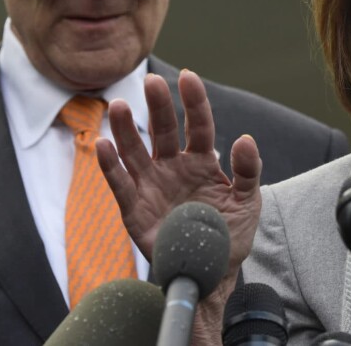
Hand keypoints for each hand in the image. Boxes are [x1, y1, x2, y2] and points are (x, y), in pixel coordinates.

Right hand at [96, 70, 261, 344]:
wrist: (209, 271)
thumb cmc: (229, 232)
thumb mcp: (247, 201)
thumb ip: (248, 170)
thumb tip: (244, 138)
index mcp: (203, 161)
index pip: (199, 125)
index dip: (194, 101)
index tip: (188, 77)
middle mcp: (174, 166)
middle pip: (164, 130)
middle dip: (158, 106)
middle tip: (151, 81)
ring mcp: (152, 185)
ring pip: (136, 151)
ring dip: (125, 129)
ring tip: (118, 106)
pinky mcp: (134, 208)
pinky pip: (120, 183)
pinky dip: (110, 165)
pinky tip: (102, 145)